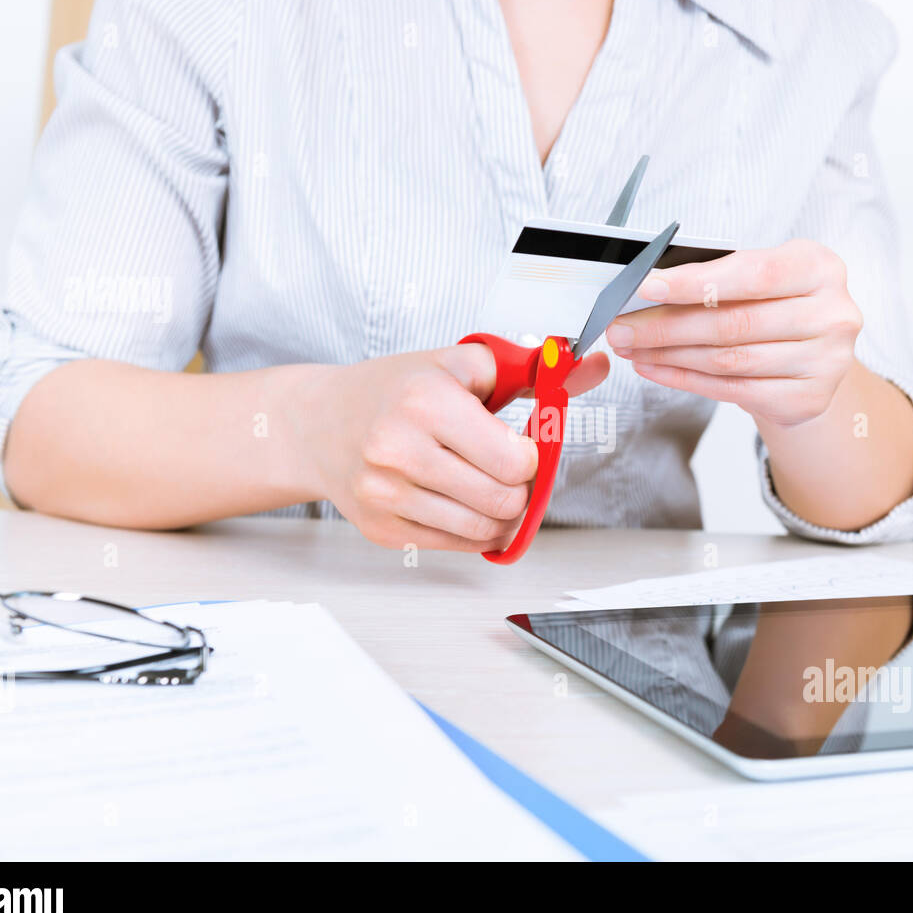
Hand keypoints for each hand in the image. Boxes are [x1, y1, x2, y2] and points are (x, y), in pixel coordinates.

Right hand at [287, 345, 607, 551]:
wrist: (318, 423)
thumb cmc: (395, 390)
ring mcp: (386, 494)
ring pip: (483, 529)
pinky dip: (475, 530)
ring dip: (501, 513)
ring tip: (488, 486)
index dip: (530, 457)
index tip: (520, 445)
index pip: (514, 459)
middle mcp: (398, 449)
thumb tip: (594, 366)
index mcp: (424, 401)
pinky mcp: (382, 529)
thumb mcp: (461, 366)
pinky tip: (464, 502)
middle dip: (520, 488)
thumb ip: (533, 371)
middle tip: (508, 470)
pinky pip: (457, 546)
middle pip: (503, 500)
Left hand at [604, 239, 861, 426]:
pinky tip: (656, 369)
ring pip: (728, 360)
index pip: (752, 274)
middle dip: (667, 326)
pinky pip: (732, 390)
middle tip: (623, 327)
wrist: (814, 354)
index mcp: (820, 267)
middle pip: (733, 323)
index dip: (695, 283)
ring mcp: (825, 361)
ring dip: (669, 355)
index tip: (646, 287)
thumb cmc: (778, 304)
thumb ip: (718, 275)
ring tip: (632, 348)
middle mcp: (832, 314)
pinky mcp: (808, 399)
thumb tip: (651, 286)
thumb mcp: (761, 275)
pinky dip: (686, 379)